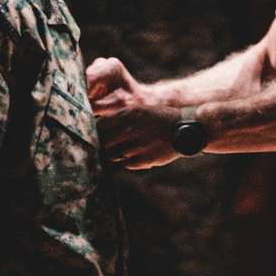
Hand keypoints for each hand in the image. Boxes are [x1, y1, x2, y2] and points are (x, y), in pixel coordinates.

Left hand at [86, 55, 181, 169]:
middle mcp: (131, 130)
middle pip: (103, 141)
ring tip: (110, 154)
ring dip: (109, 155)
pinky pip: (125, 164)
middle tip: (94, 147)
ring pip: (111, 154)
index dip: (93, 131)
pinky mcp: (142, 160)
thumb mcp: (141, 111)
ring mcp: (136, 146)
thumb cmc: (161, 119)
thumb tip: (100, 127)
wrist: (186, 128)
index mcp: (129, 115)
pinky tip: (129, 157)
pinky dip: (123, 162)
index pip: (101, 125)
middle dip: (98, 145)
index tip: (89, 133)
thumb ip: (122, 118)